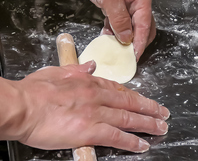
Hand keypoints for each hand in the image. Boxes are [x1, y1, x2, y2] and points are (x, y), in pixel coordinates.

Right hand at [16, 63, 168, 151]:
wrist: (22, 104)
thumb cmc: (36, 89)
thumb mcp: (58, 71)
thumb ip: (78, 69)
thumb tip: (91, 65)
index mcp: (89, 81)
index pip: (118, 88)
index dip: (134, 94)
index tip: (144, 99)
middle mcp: (97, 96)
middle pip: (129, 101)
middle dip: (149, 107)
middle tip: (163, 112)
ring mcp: (95, 113)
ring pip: (128, 118)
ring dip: (147, 123)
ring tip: (160, 126)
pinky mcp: (89, 131)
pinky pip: (116, 136)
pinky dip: (131, 141)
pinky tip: (143, 144)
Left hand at [37, 0, 155, 60]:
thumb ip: (119, 19)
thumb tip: (127, 39)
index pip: (145, 25)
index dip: (140, 42)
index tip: (135, 57)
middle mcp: (138, 3)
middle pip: (142, 27)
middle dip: (136, 42)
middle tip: (128, 56)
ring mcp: (127, 5)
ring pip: (130, 27)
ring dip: (124, 38)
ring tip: (116, 50)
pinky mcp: (116, 7)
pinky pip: (118, 23)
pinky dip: (114, 31)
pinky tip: (107, 38)